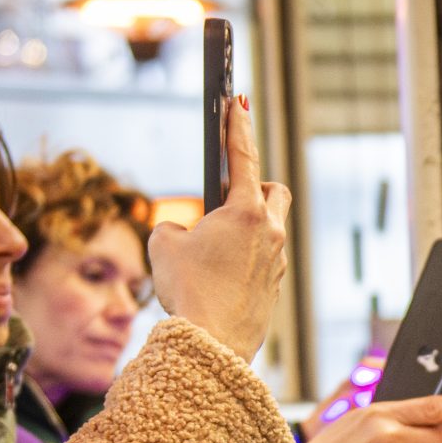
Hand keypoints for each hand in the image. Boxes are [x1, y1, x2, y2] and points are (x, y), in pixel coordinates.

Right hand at [148, 95, 288, 361]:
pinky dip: (246, 257)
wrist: (212, 343)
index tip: (238, 99)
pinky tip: (221, 276)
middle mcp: (269, 232)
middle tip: (226, 200)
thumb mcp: (164, 248)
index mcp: (245, 212)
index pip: (243, 155)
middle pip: (272, 192)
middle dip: (253, 188)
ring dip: (249, 227)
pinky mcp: (274, 286)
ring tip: (217, 245)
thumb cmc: (188, 291)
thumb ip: (174, 229)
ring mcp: (277, 260)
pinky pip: (264, 259)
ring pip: (271, 228)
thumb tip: (185, 236)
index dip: (238, 124)